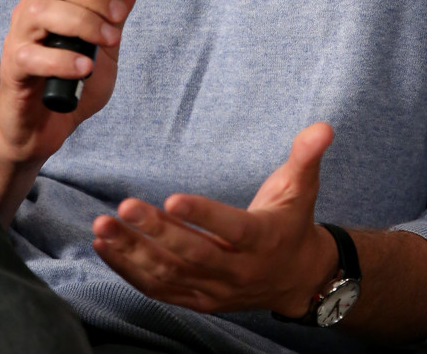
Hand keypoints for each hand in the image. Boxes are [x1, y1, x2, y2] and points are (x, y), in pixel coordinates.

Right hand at [0, 0, 144, 164]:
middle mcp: (32, 8)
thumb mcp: (108, 39)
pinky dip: (64, 60)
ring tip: (108, 40)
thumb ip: (120, 5)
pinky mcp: (14, 69)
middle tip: (118, 15)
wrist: (47, 125)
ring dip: (84, 22)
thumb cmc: (75, 76)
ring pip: (42, 10)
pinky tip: (85, 68)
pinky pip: (32, 55)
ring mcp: (20, 37)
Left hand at [92, 122, 336, 315]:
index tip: (172, 198)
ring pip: (169, 275)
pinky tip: (105, 246)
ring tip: (103, 226)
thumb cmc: (292, 222)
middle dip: (156, 231)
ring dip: (133, 253)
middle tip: (125, 206)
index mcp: (262, 239)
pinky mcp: (196, 299)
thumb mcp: (303, 187)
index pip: (231, 229)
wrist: (297, 278)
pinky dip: (128, 270)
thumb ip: (307, 155)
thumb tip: (323, 127)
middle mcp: (237, 271)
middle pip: (192, 254)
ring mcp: (214, 290)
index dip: (203, 216)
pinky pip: (158, 289)